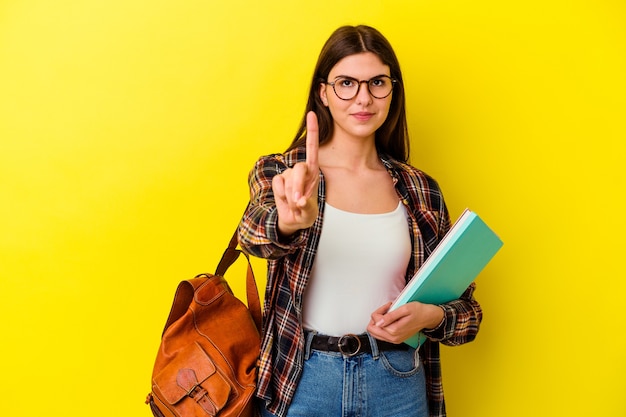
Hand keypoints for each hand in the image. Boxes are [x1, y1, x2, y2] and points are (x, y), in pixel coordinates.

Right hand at [272, 111, 319, 235]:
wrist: (293, 219)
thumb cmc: (306, 212)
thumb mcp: (309, 212)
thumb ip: (306, 206)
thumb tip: (299, 201)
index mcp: (313, 171)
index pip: (313, 148)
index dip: (312, 131)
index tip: (311, 114)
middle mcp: (301, 169)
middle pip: (299, 169)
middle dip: (298, 185)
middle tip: (298, 202)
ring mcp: (288, 174)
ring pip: (288, 180)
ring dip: (290, 196)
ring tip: (294, 204)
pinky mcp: (278, 180)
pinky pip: (278, 185)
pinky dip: (282, 196)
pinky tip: (286, 200)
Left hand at [366, 301, 444, 343]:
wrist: (429, 318)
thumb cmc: (418, 311)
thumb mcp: (404, 309)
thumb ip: (390, 316)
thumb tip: (377, 322)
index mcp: (394, 331)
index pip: (374, 321)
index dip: (379, 311)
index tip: (389, 306)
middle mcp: (393, 338)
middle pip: (372, 330)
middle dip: (376, 317)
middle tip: (387, 310)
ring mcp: (394, 340)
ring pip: (375, 332)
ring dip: (379, 321)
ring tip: (389, 313)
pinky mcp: (395, 339)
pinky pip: (382, 334)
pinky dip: (383, 325)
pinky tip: (391, 318)